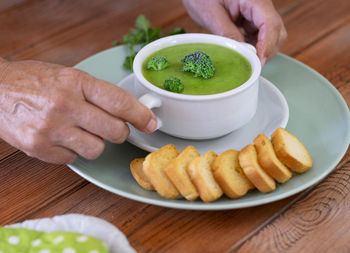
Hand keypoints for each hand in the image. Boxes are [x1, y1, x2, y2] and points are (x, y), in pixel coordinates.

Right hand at [0, 59, 156, 163]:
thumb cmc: (33, 81)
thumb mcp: (68, 76)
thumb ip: (98, 93)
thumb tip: (128, 110)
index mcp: (76, 82)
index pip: (119, 102)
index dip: (140, 115)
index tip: (151, 123)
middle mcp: (65, 106)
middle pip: (114, 131)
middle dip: (119, 132)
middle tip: (113, 127)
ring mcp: (51, 129)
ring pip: (97, 150)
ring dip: (96, 143)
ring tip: (81, 131)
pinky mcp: (39, 149)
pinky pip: (74, 159)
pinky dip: (73, 151)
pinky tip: (62, 137)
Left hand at [182, 0, 286, 64]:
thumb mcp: (211, 14)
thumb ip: (227, 33)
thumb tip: (242, 53)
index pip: (270, 24)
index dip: (266, 46)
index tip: (258, 61)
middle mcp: (260, 4)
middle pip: (276, 31)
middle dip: (266, 50)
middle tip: (251, 65)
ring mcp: (257, 12)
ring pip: (270, 35)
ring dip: (259, 49)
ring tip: (243, 57)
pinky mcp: (251, 19)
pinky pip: (258, 36)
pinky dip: (252, 46)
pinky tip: (240, 50)